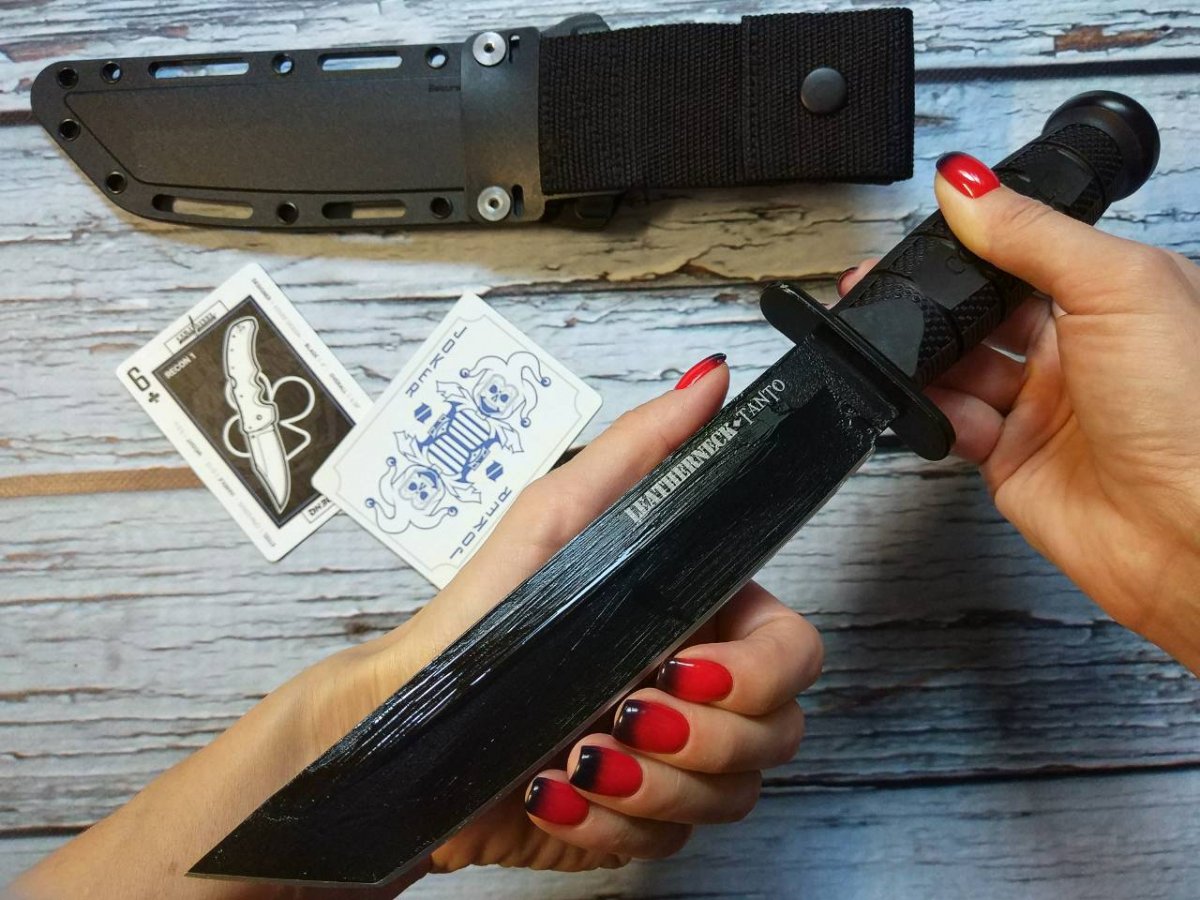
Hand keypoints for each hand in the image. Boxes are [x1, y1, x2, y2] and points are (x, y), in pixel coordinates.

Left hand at [14, 358, 822, 898]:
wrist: (414, 730)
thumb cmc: (481, 619)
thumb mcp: (557, 521)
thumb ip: (639, 450)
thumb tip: (706, 379)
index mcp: (696, 611)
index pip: (793, 652)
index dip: (752, 673)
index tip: (678, 664)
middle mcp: (700, 687)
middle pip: (777, 733)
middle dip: (694, 737)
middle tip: (619, 712)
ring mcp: (676, 762)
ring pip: (732, 795)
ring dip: (647, 783)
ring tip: (576, 748)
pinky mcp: (641, 822)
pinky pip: (673, 842)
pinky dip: (610, 822)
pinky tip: (561, 788)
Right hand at [839, 153, 1199, 670]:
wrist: (1188, 534)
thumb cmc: (1193, 414)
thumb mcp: (1116, 287)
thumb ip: (1032, 233)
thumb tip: (966, 183)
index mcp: (1115, 292)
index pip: (1024, 251)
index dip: (971, 241)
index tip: (925, 230)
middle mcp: (1078, 347)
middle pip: (982, 309)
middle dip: (934, 302)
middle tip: (889, 292)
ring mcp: (1043, 405)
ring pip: (959, 367)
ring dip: (929, 360)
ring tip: (910, 355)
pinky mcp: (1012, 459)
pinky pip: (953, 425)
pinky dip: (936, 416)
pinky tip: (943, 410)